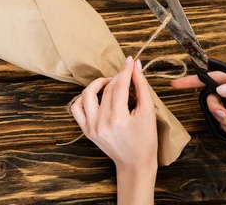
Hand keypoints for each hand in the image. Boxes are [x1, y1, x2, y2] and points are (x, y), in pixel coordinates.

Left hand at [71, 56, 157, 204]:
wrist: (135, 163)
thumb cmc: (146, 140)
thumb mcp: (148, 113)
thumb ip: (142, 87)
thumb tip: (136, 66)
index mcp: (119, 119)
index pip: (120, 86)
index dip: (125, 71)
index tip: (130, 61)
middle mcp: (101, 122)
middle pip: (106, 90)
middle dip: (117, 77)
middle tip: (125, 73)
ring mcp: (91, 127)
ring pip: (87, 95)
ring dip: (97, 85)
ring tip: (109, 83)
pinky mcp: (85, 130)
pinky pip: (76, 108)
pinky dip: (83, 98)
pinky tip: (95, 95)